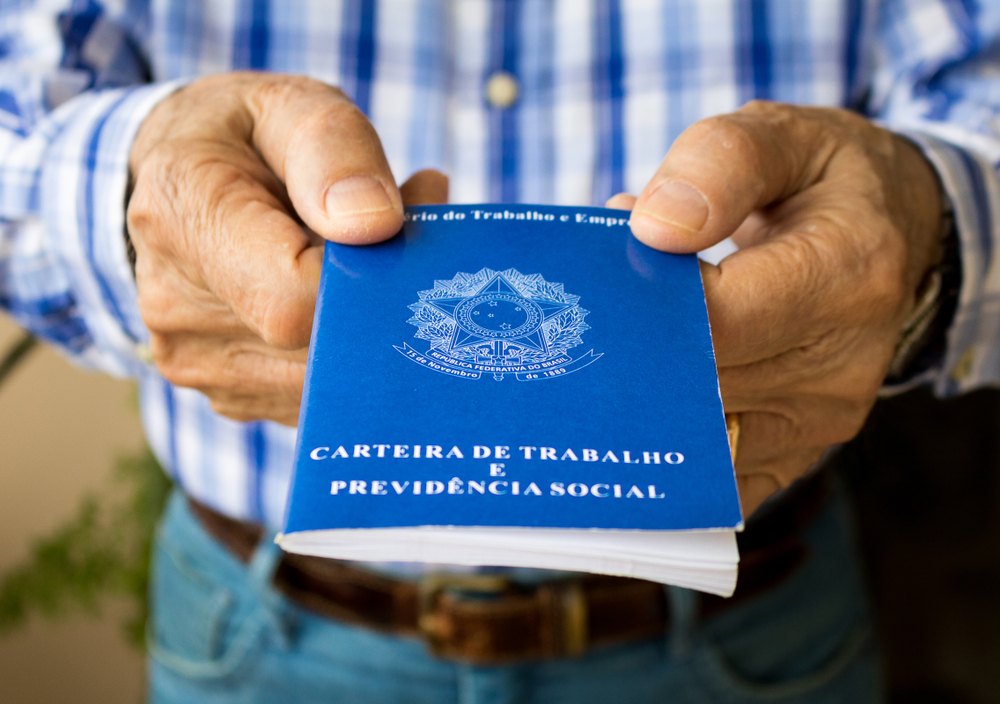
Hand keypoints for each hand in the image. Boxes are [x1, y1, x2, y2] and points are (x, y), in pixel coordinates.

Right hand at [127, 73, 445, 424]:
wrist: (176, 187)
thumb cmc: (244, 139)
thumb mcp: (291, 107)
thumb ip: (335, 151)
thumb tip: (375, 225)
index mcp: (183, 216)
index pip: (293, 297)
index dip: (363, 279)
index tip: (391, 230)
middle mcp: (174, 306)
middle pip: (316, 348)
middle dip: (378, 302)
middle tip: (401, 237)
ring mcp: (197, 362)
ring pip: (324, 382)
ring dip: (366, 331)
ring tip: (363, 262)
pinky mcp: (227, 394)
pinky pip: (314, 396)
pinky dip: (344, 356)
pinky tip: (339, 302)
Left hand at [610, 101, 942, 516]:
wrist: (894, 238)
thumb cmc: (824, 182)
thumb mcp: (783, 138)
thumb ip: (720, 165)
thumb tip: (652, 228)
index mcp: (849, 274)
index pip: (719, 318)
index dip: (649, 304)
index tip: (613, 273)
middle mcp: (843, 364)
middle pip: (699, 386)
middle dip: (629, 354)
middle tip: (590, 316)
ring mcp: (820, 420)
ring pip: (695, 440)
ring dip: (638, 400)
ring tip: (619, 345)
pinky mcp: (797, 453)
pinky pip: (712, 479)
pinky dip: (664, 449)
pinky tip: (636, 404)